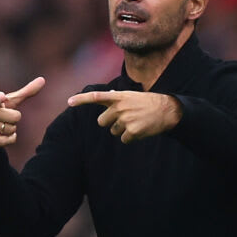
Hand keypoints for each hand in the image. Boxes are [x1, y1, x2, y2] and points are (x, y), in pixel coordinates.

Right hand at [0, 77, 45, 165]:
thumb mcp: (9, 102)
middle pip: (16, 117)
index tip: (1, 96)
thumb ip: (25, 92)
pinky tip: (4, 136)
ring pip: (12, 129)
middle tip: (4, 119)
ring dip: (10, 130)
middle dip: (14, 119)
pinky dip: (10, 139)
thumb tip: (42, 79)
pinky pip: (7, 140)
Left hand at [67, 91, 182, 143]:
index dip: (81, 99)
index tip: (69, 102)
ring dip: (123, 130)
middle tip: (125, 119)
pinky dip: (131, 137)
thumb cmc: (148, 103)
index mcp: (119, 97)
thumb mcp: (132, 96)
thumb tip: (107, 100)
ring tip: (137, 122)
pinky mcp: (132, 131)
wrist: (167, 110)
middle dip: (110, 122)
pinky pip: (124, 139)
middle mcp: (120, 107)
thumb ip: (117, 99)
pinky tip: (141, 129)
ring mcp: (125, 120)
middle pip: (102, 122)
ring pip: (114, 131)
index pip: (96, 96)